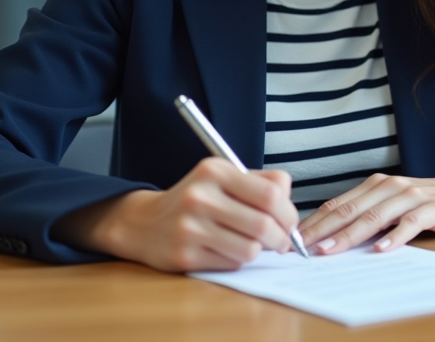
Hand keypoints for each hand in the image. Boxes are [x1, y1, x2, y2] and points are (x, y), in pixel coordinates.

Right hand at [51, 158, 299, 271]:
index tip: (290, 222)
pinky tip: (226, 250)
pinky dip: (237, 260)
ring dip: (258, 251)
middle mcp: (201, 196)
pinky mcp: (185, 256)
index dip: (288, 212)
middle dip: (281, 238)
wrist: (144, 223)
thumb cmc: (196, 199)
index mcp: (215, 171)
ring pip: (250, 249)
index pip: (270, 194)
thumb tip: (290, 199)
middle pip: (264, 225)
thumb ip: (260, 182)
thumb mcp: (223, 177)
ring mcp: (190, 227)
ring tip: (251, 244)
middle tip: (281, 241)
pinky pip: (231, 264)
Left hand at [297, 172, 434, 255]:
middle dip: (322, 230)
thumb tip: (331, 238)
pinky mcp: (433, 209)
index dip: (313, 222)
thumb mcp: (393, 205)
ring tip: (330, 251)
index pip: (337, 205)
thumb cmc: (428, 203)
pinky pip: (410, 223)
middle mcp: (389, 186)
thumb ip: (368, 215)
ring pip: (374, 216)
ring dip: (350, 235)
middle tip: (301, 249)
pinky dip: (395, 236)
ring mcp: (411, 196)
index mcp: (375, 185)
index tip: (292, 240)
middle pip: (349, 210)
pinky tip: (382, 250)